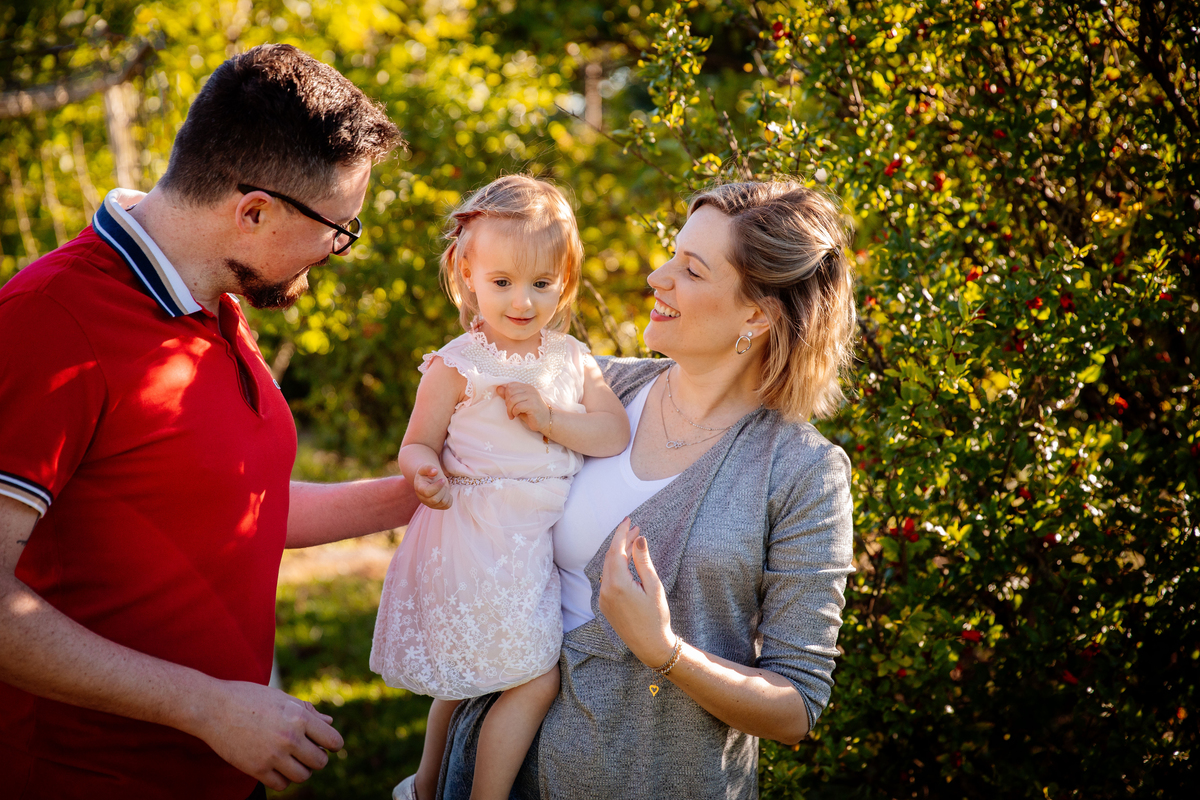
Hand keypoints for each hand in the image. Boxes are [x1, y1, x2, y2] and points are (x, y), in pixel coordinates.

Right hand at [194, 681, 343, 791]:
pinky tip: (276, 766)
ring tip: (291, 759)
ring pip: (303, 776)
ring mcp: (273, 755)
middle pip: (320, 762)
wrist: (213, 707)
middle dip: (316, 758)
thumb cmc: (249, 698)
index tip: (325, 744)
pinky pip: (282, 784)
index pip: (333, 741)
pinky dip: (283, 778)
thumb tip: (329, 722)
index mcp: (299, 717)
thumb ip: (307, 711)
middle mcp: (289, 737)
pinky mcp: (256, 769)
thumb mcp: (282, 698)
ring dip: (301, 769)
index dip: (332, 744)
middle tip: (306, 751)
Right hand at [413, 464, 451, 509]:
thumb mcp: (426, 467)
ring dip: (447, 493)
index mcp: (419, 488)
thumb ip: (429, 467)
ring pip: (442, 503)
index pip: (427, 492)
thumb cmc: (427, 472)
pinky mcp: (437, 506)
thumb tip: (435, 471)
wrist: (428, 479)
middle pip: (435, 499)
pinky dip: (450, 499)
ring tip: (444, 486)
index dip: (437, 487)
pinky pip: (447, 506)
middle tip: (443, 482)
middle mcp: (423, 498)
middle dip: (443, 490)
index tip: (442, 479)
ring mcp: (430, 504)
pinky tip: (446, 492)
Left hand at [496, 382, 550, 435]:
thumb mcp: (518, 403)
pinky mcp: (533, 405)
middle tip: (510, 411)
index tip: (508, 404)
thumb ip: (509, 396)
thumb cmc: (531, 413)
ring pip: (513, 399)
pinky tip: (517, 415)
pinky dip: (514, 412)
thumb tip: (498, 388)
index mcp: (526, 387)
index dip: (506, 395)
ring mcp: (532, 396)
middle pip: (510, 391)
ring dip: (509, 409)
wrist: (546, 421)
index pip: (510, 385)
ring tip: (512, 415)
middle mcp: (530, 389)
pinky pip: (518, 406)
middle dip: (507, 402)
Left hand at [598, 518, 674, 667]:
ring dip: (618, 553)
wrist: (650, 645)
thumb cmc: (656, 617)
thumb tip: (638, 539)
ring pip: (607, 567)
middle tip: (635, 529)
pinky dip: (615, 566)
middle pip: (610, 557)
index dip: (621, 533)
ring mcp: (603, 598)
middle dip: (621, 541)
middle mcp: (605, 590)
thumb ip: (643, 561)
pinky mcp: (604, 604)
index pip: (616, 550)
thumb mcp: (654, 586)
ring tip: (632, 542)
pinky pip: (607, 578)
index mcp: (618, 584)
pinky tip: (626, 562)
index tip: (629, 520)